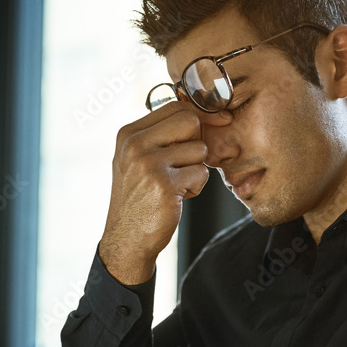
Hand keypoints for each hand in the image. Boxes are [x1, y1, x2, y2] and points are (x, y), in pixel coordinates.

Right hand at [99, 103, 226, 284]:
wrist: (128, 238)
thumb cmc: (139, 198)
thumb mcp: (138, 159)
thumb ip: (160, 135)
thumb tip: (201, 114)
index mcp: (128, 134)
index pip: (175, 107)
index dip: (200, 115)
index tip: (218, 121)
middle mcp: (135, 145)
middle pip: (190, 121)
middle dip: (196, 143)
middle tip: (183, 165)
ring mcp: (149, 164)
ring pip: (199, 150)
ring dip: (195, 170)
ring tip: (175, 185)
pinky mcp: (164, 184)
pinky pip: (201, 173)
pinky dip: (195, 188)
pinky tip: (176, 198)